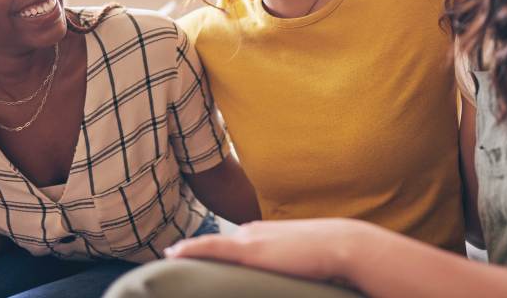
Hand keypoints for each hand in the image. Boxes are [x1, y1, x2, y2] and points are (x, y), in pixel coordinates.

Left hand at [165, 218, 374, 284]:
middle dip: (193, 255)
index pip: (228, 246)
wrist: (339, 244)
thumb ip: (282, 265)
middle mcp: (251, 232)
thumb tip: (282, 274)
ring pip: (210, 248)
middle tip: (168, 262)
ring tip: (167, 260)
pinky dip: (191, 249)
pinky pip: (212, 248)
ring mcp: (249, 238)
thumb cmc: (325, 257)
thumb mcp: (297, 260)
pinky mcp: (249, 248)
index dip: (206, 253)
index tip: (186, 258)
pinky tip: (173, 253)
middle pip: (215, 248)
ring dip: (189, 254)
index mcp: (261, 235)